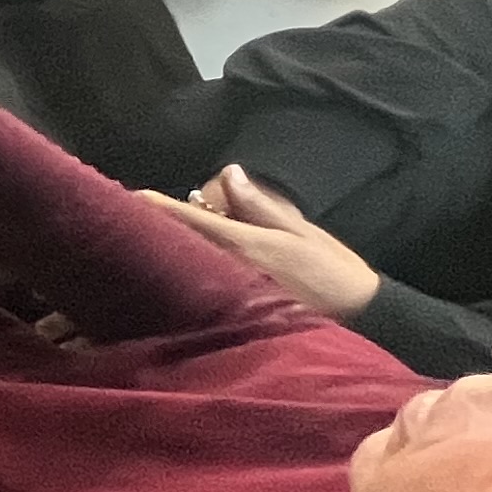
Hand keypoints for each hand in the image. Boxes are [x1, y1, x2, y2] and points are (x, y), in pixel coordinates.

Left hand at [146, 165, 383, 318]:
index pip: (194, 222)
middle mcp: (231, 270)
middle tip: (129, 213)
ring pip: (191, 265)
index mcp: (247, 245)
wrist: (362, 318)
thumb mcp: (300, 231)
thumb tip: (229, 173)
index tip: (132, 197)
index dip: (160, 209)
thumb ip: (261, 205)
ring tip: (145, 235)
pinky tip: (178, 266)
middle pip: (184, 245)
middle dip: (158, 230)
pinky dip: (188, 273)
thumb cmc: (333, 269)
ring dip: (170, 250)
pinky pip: (204, 287)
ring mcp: (231, 295)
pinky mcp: (237, 312)